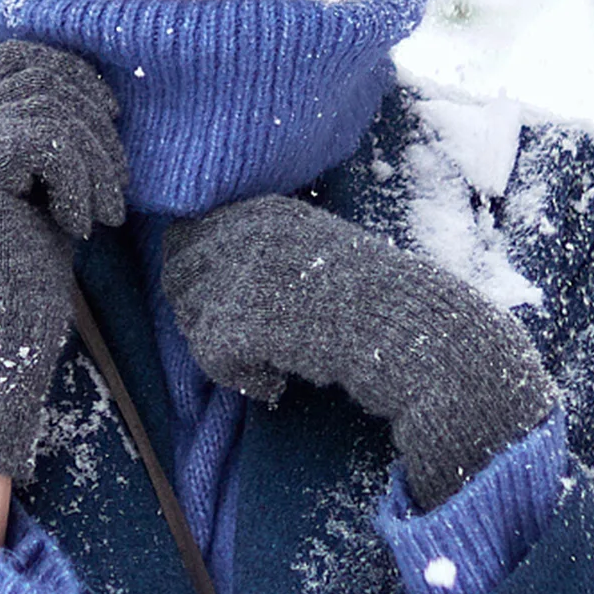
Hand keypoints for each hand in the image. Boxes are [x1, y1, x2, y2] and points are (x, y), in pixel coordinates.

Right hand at [0, 40, 126, 482]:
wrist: (0, 339)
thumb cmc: (29, 272)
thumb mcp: (45, 186)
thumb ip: (52, 132)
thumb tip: (94, 81)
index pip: (20, 57)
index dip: (74, 76)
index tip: (108, 122)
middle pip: (43, 75)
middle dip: (97, 124)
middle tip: (114, 186)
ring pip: (53, 106)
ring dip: (97, 159)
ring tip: (104, 211)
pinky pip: (50, 139)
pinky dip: (80, 182)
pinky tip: (77, 226)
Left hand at [162, 196, 555, 510]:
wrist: (416, 335)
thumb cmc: (372, 301)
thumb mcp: (313, 251)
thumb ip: (257, 248)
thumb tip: (188, 258)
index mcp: (263, 209)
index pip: (184, 235)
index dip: (200, 279)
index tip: (239, 308)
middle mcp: (247, 232)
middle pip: (177, 276)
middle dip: (202, 315)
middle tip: (251, 342)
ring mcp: (243, 274)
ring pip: (191, 320)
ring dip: (222, 350)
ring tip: (270, 361)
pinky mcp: (244, 321)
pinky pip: (209, 358)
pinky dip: (240, 380)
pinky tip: (276, 384)